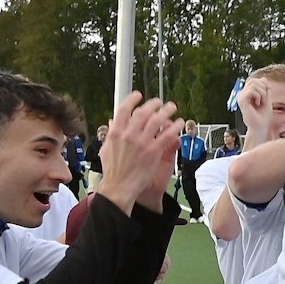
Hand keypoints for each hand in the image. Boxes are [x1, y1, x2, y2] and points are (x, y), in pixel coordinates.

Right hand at [97, 93, 181, 207]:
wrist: (118, 188)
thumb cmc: (112, 172)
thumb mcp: (106, 150)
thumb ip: (110, 134)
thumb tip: (111, 122)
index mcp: (116, 133)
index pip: (123, 110)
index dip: (132, 100)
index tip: (138, 96)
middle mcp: (128, 135)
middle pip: (143, 112)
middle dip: (153, 104)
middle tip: (159, 102)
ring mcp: (141, 142)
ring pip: (157, 120)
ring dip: (166, 111)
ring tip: (172, 108)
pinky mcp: (153, 151)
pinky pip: (167, 135)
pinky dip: (174, 127)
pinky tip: (178, 124)